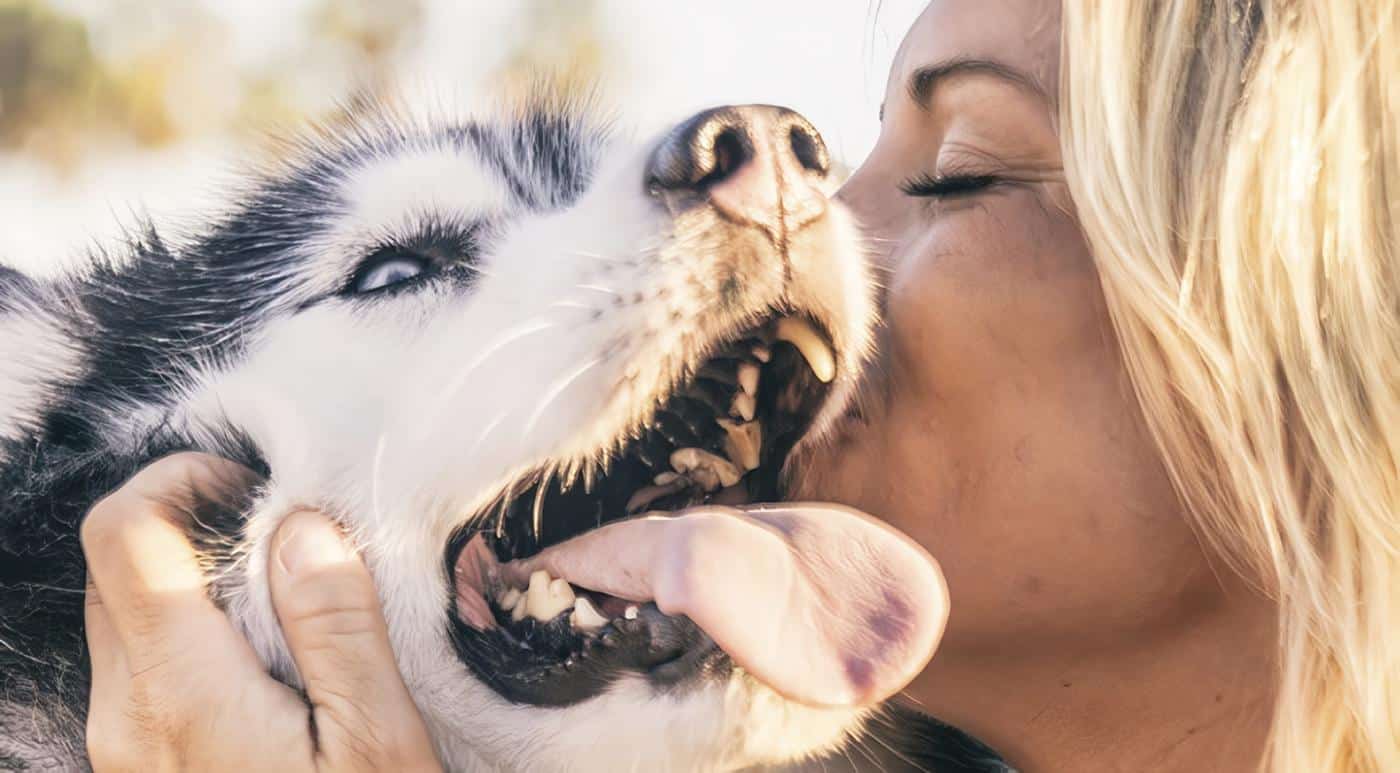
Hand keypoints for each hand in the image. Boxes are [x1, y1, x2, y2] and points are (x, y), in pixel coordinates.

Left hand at [82, 453, 441, 771]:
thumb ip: (334, 624)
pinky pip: (142, 664)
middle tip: (285, 531)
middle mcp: (127, 713)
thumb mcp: (376, 740)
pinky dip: (193, 628)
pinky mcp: (139, 763)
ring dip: (193, 576)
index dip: (179, 479)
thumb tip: (299, 525)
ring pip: (124, 614)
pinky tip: (268, 657)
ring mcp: (124, 744)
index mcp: (180, 693)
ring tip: (287, 594)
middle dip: (191, 521)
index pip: (123, 534)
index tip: (256, 484)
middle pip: (115, 567)